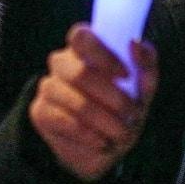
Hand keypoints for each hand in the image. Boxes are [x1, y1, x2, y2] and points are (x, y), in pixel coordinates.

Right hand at [28, 24, 158, 181]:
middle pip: (79, 73)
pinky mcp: (40, 112)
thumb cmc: (124, 109)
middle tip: (132, 113)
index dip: (103, 55)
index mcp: (85, 48)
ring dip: (106, 122)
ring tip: (121, 132)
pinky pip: (67, 123)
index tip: (125, 75)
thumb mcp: (143, 89)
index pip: (81, 36)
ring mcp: (48, 86)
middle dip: (113, 98)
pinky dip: (91, 135)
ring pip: (76, 103)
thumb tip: (136, 44)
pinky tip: (102, 140)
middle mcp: (61, 63)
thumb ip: (145, 64)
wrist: (106, 147)